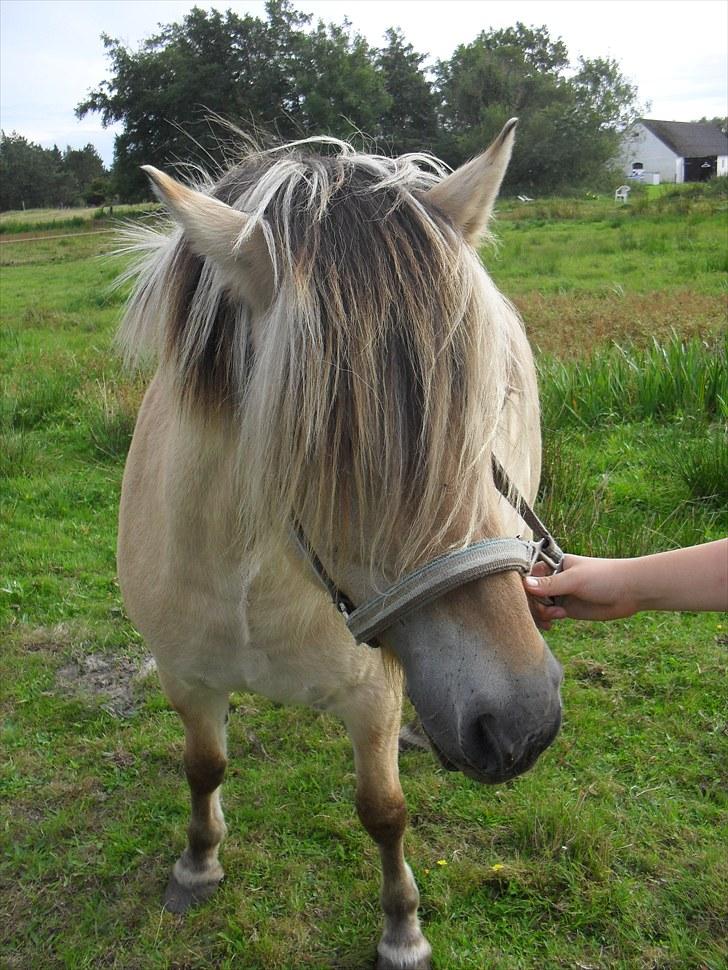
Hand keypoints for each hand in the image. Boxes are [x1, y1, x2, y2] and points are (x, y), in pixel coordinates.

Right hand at [523, 554, 638, 628]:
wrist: (631, 591)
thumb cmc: (604, 576)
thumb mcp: (575, 580)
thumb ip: (549, 584)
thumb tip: (524, 584)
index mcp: (553, 565)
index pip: (528, 575)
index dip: (523, 588)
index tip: (526, 598)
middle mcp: (553, 579)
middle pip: (530, 594)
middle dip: (535, 604)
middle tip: (548, 610)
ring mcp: (559, 594)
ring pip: (538, 606)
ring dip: (541, 613)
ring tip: (556, 616)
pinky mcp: (566, 608)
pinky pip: (549, 615)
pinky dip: (547, 620)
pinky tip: (554, 622)